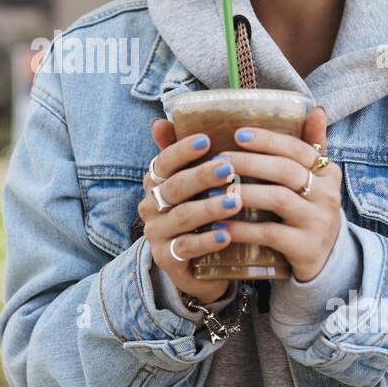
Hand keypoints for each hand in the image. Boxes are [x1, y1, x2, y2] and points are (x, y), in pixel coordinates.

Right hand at [136, 117, 241, 304]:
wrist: (199, 267)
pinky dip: (206, 241)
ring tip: (235, 203)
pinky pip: (185, 248)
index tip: (206, 139)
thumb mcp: (196, 185)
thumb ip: (187, 154)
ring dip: (208, 208)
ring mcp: (156, 234)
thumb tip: (164, 119)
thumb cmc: (202, 216)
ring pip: (181, 217)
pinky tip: (226, 235)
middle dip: (201, 176)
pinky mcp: (167, 259)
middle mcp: (151, 206)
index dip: (181, 150)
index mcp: (156, 183)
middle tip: (228, 169)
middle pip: (174, 187)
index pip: (163, 162)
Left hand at [212, 106, 342, 282]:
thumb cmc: (309, 212)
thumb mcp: (316, 181)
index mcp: (327, 172)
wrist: (328, 260)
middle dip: (250, 162)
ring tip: (214, 190)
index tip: (239, 134)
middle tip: (218, 160)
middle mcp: (327, 194)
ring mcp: (318, 222)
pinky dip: (244, 229)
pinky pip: (270, 233)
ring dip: (243, 191)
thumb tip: (314, 109)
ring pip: (278, 199)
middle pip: (285, 170)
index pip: (298, 148)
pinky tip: (222, 225)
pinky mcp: (306, 248)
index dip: (268, 140)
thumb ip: (312, 146)